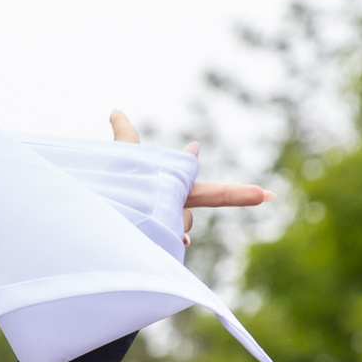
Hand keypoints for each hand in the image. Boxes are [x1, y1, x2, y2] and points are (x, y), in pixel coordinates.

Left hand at [109, 109, 266, 241]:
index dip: (241, 194)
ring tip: (134, 218)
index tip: (269, 196)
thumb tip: (115, 110)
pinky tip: (146, 240)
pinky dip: (159, 240)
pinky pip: (170, 243)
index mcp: (176, 192)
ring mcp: (171, 234)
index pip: (215, 193)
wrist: (92, 226)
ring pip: (180, 226)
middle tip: (236, 200)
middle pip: (193, 211)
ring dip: (159, 219)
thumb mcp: (119, 161)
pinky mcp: (161, 251)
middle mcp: (178, 215)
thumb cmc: (105, 192)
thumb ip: (125, 137)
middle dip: (205, 206)